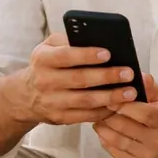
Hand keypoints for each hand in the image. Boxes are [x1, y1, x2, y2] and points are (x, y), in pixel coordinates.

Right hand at [2, 32, 137, 125]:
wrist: (26, 95)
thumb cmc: (47, 65)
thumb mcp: (49, 47)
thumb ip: (68, 40)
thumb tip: (97, 38)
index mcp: (43, 59)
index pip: (65, 56)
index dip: (87, 55)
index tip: (108, 53)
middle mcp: (45, 81)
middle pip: (79, 79)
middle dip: (106, 76)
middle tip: (128, 73)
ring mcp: (52, 102)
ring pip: (85, 101)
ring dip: (111, 97)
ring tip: (131, 92)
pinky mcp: (59, 118)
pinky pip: (86, 116)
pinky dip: (104, 111)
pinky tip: (119, 105)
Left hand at [92, 74, 157, 157]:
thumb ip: (149, 87)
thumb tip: (138, 74)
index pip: (143, 112)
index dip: (124, 104)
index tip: (109, 97)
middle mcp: (157, 141)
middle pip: (125, 126)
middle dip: (108, 114)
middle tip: (98, 105)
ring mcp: (145, 156)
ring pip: (116, 139)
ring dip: (103, 126)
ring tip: (98, 116)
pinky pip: (113, 151)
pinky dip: (104, 139)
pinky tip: (103, 130)